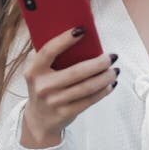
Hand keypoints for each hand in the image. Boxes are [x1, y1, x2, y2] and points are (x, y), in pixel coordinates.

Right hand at [21, 27, 118, 147]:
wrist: (39, 120)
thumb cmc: (45, 88)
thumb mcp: (41, 73)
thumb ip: (54, 58)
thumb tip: (83, 40)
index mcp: (34, 70)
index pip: (49, 51)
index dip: (65, 40)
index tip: (82, 30)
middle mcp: (42, 86)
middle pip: (76, 72)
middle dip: (98, 63)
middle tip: (112, 56)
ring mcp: (54, 101)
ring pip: (86, 87)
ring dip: (105, 78)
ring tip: (115, 70)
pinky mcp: (65, 112)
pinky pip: (89, 100)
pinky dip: (103, 91)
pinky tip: (110, 84)